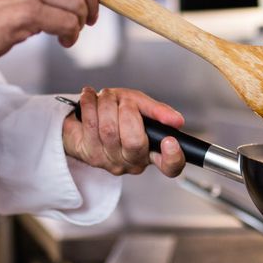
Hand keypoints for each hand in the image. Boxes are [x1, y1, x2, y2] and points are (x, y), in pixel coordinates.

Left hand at [62, 87, 185, 177]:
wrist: (85, 119)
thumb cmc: (117, 113)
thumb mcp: (141, 106)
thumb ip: (159, 111)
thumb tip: (176, 121)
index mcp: (152, 152)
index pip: (171, 166)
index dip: (173, 156)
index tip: (170, 141)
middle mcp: (133, 162)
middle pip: (134, 141)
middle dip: (128, 111)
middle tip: (124, 102)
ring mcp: (111, 162)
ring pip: (109, 130)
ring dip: (106, 103)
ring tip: (106, 97)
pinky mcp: (90, 156)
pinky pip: (90, 126)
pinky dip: (89, 104)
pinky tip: (89, 97)